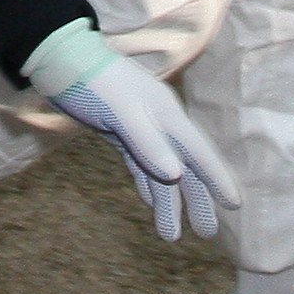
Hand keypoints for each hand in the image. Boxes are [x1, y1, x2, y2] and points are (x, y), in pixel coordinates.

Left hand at [24, 20, 230, 241]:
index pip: (199, 152)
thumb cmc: (92, 82)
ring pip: (161, 171)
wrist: (59, 58)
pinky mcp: (120, 131)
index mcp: (167, 116)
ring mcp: (140, 127)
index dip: (217, 178)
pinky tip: (150, 202)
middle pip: (185, 166)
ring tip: (171, 236)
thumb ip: (148, 143)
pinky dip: (147, 184)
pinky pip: (141, 164)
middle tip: (208, 233)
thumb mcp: (120, 112)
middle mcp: (159, 122)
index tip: (235, 204)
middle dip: (198, 200)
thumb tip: (176, 176)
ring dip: (168, 202)